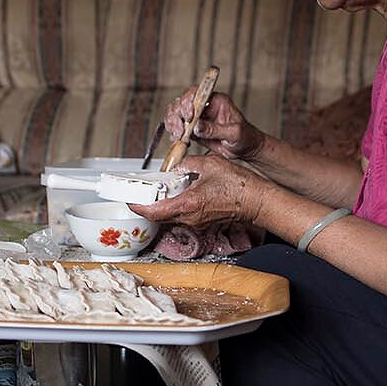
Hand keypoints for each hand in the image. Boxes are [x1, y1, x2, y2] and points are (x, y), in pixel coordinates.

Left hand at [130, 154, 262, 227]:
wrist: (257, 201)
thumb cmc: (238, 185)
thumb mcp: (209, 164)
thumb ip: (188, 164)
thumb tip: (177, 166)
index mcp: (188, 204)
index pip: (155, 211)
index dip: (138, 207)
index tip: (129, 200)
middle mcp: (190, 217)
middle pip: (159, 216)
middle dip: (146, 206)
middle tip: (139, 194)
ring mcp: (196, 221)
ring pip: (169, 217)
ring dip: (160, 206)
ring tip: (156, 191)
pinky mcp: (202, 221)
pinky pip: (181, 215)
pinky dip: (173, 206)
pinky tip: (176, 193)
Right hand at [165, 90, 262, 160]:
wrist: (245, 149)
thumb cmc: (245, 137)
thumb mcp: (234, 134)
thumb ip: (215, 130)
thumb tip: (196, 126)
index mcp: (216, 100)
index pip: (196, 92)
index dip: (188, 101)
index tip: (189, 116)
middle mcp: (204, 106)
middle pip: (181, 102)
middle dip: (177, 115)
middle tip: (180, 131)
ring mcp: (197, 117)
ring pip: (175, 112)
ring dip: (172, 124)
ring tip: (178, 137)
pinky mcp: (192, 129)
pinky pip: (176, 126)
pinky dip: (173, 133)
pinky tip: (178, 141)